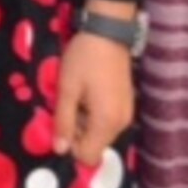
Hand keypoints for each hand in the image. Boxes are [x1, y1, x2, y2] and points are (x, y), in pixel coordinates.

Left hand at [52, 32, 134, 166]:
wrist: (109, 32)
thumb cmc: (84, 59)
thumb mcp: (67, 88)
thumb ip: (63, 121)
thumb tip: (59, 150)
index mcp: (106, 123)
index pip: (88, 156)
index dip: (71, 144)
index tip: (63, 120)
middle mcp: (121, 124)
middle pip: (95, 145)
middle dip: (78, 132)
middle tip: (68, 103)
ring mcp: (127, 114)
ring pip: (101, 133)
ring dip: (86, 121)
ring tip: (78, 95)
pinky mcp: (127, 104)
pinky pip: (108, 121)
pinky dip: (96, 114)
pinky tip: (89, 92)